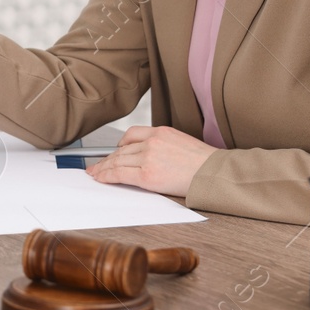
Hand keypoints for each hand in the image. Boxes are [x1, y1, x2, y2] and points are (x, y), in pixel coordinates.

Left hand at [85, 125, 216, 197]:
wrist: (214, 174)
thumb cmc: (204, 164)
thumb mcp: (182, 142)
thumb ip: (162, 145)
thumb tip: (147, 156)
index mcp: (161, 132)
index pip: (131, 134)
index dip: (118, 145)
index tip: (112, 151)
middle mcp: (152, 142)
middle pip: (122, 150)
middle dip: (107, 159)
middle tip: (97, 165)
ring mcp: (148, 158)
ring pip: (118, 161)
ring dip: (103, 168)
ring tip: (95, 173)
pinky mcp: (147, 175)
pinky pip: (120, 174)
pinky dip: (107, 175)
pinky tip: (101, 177)